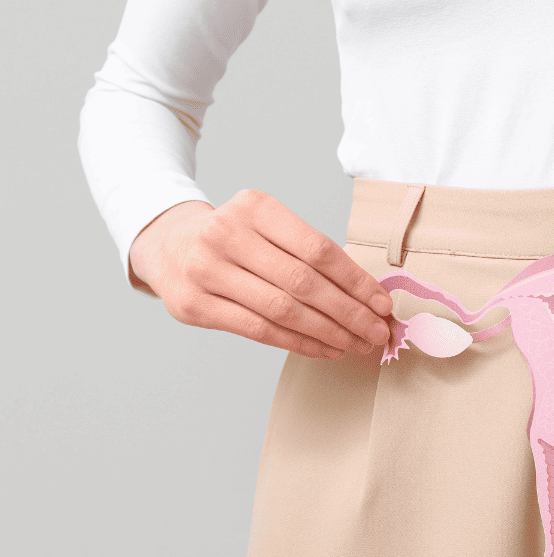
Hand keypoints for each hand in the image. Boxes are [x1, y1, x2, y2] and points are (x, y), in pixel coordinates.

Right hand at [128, 190, 395, 359]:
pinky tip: (325, 349)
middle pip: (304, 283)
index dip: (356, 281)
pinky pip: (259, 330)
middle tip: (377, 332)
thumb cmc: (235, 239)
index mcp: (255, 207)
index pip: (318, 249)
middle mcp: (227, 234)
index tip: (382, 304)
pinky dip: (299, 343)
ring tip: (356, 344)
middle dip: (349, 313)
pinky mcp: (194, 305)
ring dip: (328, 333)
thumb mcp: (267, 226)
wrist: (168, 244)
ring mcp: (206, 270)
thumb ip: (309, 253)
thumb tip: (367, 296)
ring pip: (283, 310)